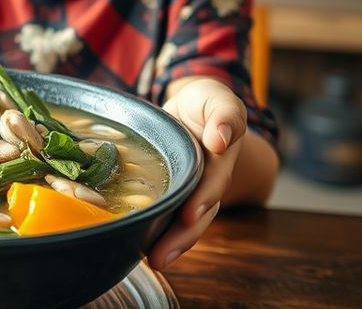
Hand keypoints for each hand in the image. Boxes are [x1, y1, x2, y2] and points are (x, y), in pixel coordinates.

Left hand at [149, 77, 247, 270]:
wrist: (193, 108)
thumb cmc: (206, 103)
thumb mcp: (218, 98)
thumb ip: (225, 115)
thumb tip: (222, 139)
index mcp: (221, 159)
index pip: (213, 182)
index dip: (202, 199)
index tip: (190, 214)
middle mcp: (207, 181)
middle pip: (199, 214)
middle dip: (181, 236)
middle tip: (160, 256)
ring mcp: (190, 190)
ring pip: (183, 222)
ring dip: (169, 244)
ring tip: (152, 262)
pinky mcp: (170, 193)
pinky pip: (166, 215)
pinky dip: (154, 232)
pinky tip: (137, 248)